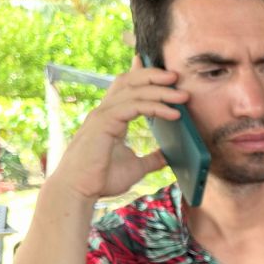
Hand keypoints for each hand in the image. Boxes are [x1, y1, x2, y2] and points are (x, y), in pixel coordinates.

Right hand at [48, 55, 189, 203]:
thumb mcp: (135, 167)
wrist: (80, 191)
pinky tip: (173, 113)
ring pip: (134, 92)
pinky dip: (155, 107)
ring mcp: (103, 116)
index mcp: (110, 118)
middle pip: (129, 82)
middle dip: (154, 76)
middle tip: (177, 76)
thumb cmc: (101, 179)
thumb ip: (151, 159)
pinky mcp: (104, 123)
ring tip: (183, 95)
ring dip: (161, 91)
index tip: (163, 72)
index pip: (126, 88)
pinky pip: (133, 107)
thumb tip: (168, 156)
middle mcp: (105, 112)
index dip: (143, 76)